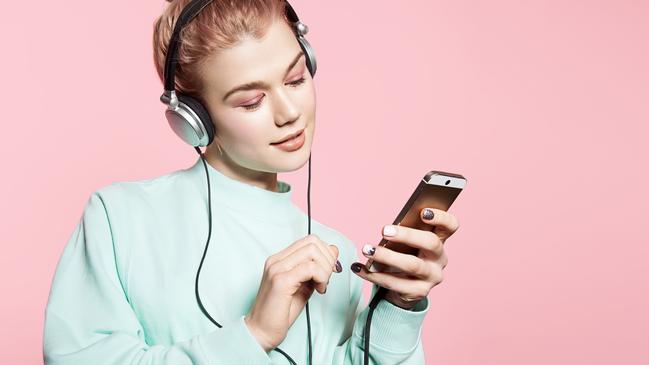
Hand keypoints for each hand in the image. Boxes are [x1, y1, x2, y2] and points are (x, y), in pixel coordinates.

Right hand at [244, 234, 341, 351]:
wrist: (261, 331)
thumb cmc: (281, 312)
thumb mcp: (303, 286)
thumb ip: (315, 270)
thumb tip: (333, 253)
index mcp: (280, 259)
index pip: (310, 240)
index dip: (326, 253)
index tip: (329, 272)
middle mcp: (276, 260)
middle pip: (313, 241)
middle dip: (328, 259)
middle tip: (327, 279)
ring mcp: (277, 268)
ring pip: (312, 251)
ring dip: (325, 268)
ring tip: (322, 285)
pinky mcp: (281, 280)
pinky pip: (310, 268)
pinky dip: (321, 277)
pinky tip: (319, 290)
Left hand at [351, 208, 459, 309]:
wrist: (405, 288)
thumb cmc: (404, 255)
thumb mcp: (407, 244)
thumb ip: (403, 234)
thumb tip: (388, 230)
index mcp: (439, 240)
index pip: (450, 226)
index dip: (441, 218)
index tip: (423, 212)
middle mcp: (440, 258)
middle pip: (430, 243)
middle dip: (407, 235)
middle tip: (384, 230)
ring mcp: (431, 277)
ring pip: (412, 265)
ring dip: (387, 256)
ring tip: (367, 249)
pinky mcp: (419, 292)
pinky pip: (395, 283)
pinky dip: (373, 275)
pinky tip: (358, 268)